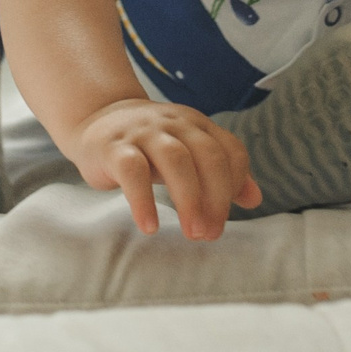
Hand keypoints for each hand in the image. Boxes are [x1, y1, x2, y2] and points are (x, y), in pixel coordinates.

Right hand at [68, 98, 260, 239]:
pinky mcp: (113, 147)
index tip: (225, 214)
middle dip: (216, 198)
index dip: (235, 184)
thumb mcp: (188, 151)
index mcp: (196, 124)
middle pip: (208, 155)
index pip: (230, 151)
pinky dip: (144, 200)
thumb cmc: (149, 144)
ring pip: (176, 159)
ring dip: (189, 199)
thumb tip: (255, 199)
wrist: (95, 118)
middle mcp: (174, 123)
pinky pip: (132, 171)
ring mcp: (143, 132)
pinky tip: (150, 226)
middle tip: (211, 234)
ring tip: (193, 233)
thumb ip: (221, 173)